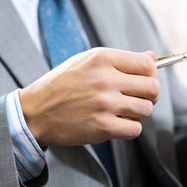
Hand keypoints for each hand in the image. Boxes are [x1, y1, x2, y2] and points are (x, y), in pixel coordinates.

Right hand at [19, 48, 159, 146]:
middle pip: (152, 87)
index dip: (151, 74)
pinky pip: (135, 129)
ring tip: (124, 111)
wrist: (34, 112)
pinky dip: (130, 128)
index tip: (144, 80)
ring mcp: (104, 104)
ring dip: (139, 112)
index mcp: (102, 59)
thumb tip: (152, 57)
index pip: (147, 65)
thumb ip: (121, 59)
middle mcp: (105, 79)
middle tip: (138, 98)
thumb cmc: (62, 85)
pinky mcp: (102, 127)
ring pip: (146, 109)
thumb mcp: (87, 61)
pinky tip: (118, 123)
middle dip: (150, 95)